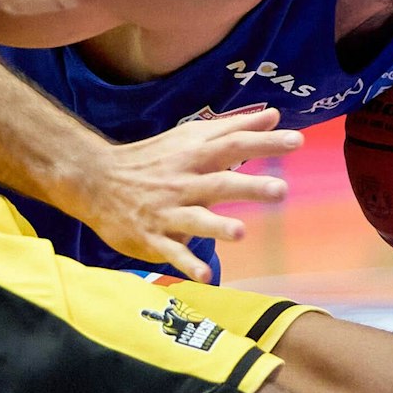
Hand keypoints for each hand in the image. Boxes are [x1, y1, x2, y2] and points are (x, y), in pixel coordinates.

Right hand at [67, 108, 302, 280]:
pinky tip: (205, 277)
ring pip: (195, 220)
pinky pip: (172, 252)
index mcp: (194, 156)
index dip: (264, 143)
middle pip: (219, 183)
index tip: (296, 140)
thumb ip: (233, 127)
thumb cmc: (152, 158)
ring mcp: (167, 212)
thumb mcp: (189, 136)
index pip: (233, 145)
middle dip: (249, 187)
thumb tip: (274, 115)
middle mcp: (183, 182)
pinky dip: (187, 264)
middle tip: (280, 190)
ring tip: (240, 232)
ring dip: (217, 227)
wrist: (97, 181)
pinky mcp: (153, 237)